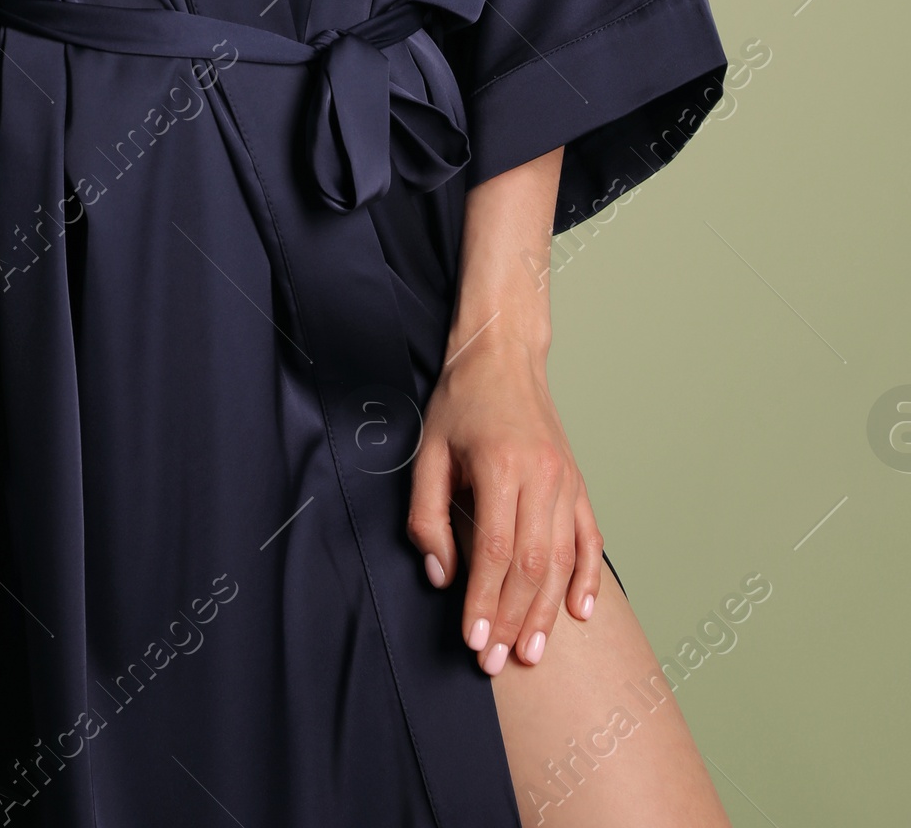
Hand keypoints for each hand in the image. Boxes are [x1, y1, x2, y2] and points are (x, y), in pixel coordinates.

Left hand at [407, 328, 603, 673]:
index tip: (472, 640)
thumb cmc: (459, 403)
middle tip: (498, 661)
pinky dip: (588, 578)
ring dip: (548, 611)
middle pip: (532, 564)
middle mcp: (540, 474)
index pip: (494, 551)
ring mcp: (565, 478)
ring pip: (562, 558)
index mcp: (499, 464)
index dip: (484, 601)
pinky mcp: (577, 482)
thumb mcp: (426, 451)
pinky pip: (589, 537)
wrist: (503, 355)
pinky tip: (579, 612)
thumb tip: (441, 575)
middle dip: (514, 619)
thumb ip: (426, 515)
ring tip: (532, 652)